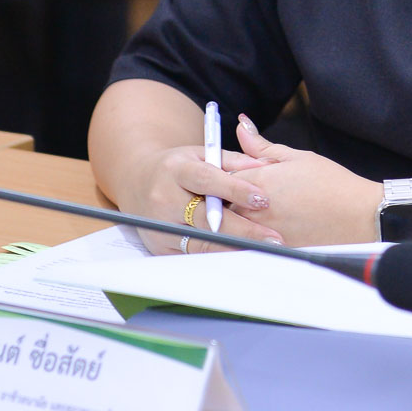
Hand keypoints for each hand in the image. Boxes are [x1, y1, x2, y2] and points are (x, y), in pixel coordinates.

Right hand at [132, 144, 282, 255]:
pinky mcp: (160, 247)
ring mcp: (160, 226)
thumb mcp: (200, 153)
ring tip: (263, 251)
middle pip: (207, 219)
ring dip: (234, 249)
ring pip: (201, 242)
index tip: (263, 199)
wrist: (138, 182)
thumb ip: (233, 160)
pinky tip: (241, 257)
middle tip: (273, 237)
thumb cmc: (178, 167)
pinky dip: (218, 256)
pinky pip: (194, 255)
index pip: (207, 180)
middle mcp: (164, 199)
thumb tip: (266, 167)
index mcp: (175, 170)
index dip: (235, 190)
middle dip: (243, 230)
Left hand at [232, 114, 378, 246]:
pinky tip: (272, 227)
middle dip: (226, 197)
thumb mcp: (295, 157)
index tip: (232, 174)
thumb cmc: (331, 183)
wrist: (359, 215)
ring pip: (235, 225)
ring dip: (238, 217)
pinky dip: (254, 235)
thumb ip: (261, 146)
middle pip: (223, 203)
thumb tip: (241, 126)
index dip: (224, 174)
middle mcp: (256, 208)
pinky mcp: (274, 248)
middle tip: (243, 194)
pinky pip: (252, 242)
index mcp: (259, 180)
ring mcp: (263, 231)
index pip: (221, 177)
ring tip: (260, 211)